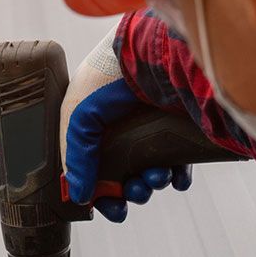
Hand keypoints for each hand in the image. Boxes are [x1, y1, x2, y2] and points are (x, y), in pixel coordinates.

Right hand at [61, 32, 190, 221]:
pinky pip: (180, 161)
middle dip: (128, 190)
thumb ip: (75, 157)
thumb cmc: (110, 73)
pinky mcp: (179, 126)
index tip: (103, 207)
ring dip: (151, 183)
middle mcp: (121, 126)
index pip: (90, 165)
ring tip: (156, 178)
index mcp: (93, 123)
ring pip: (151, 170)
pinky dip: (178, 175)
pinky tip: (177, 177)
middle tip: (135, 193)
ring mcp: (152, 126)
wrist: (157, 49)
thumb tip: (78, 196)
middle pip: (123, 173)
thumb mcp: (79, 115)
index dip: (96, 189)